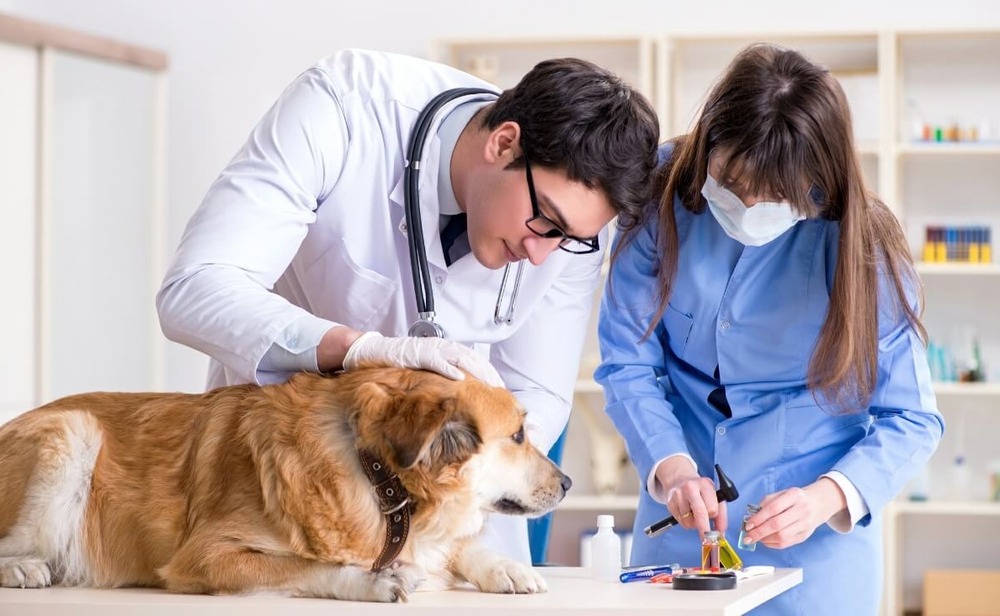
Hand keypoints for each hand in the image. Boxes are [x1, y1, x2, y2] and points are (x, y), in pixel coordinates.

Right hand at [342, 332, 504, 387]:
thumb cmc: (397, 360)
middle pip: (469, 357)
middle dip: (486, 370)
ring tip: (489, 381)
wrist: (372, 350)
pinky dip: (449, 369)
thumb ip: (438, 376)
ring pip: (458, 357)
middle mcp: (439, 347)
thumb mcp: (422, 369)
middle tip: (500, 386)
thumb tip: (454, 392)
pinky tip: (460, 378)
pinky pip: (436, 361)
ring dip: (475, 369)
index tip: (498, 383)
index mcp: (442, 349)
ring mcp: (429, 349)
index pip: (470, 358)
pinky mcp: (417, 354)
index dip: (485, 369)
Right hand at [654, 457, 726, 534]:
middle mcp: (690, 487)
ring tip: (694, 514)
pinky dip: (686, 522)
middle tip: (708, 542)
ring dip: (694, 524)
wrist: (679, 479)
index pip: (712, 509)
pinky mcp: (670, 503)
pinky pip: (681, 522)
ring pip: (689, 522)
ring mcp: (678, 495)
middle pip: (700, 514)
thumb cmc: (700, 490)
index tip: (716, 527)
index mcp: (705, 484)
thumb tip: (721, 535)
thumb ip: (721, 516)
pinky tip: (687, 513)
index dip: (714, 518)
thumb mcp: (714, 497)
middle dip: (705, 531)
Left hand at [740, 478, 846, 548]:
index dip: (758, 518)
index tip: (748, 525)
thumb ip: (766, 503)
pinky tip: (765, 540)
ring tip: (756, 538)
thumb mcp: (781, 494)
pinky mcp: (805, 535)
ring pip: (782, 536)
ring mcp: (805, 524)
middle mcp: (801, 509)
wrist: (817, 504)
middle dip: (759, 532)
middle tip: (748, 537)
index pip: (773, 508)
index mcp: (794, 495)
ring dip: (765, 539)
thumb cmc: (795, 499)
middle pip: (777, 524)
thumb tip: (752, 517)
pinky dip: (773, 544)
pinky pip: (786, 543)